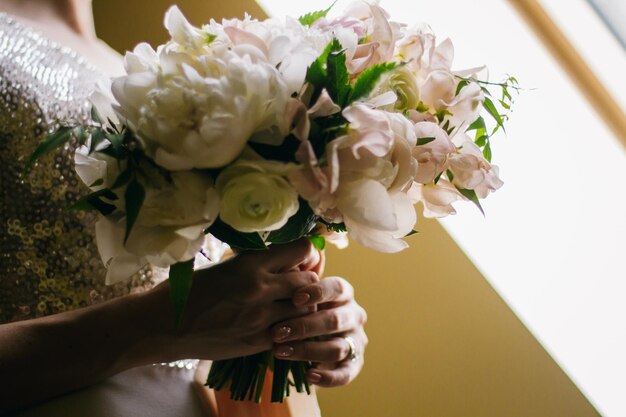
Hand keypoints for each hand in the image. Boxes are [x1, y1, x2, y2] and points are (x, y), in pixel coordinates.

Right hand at [146, 238, 321, 360]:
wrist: (163, 326)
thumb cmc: (187, 290)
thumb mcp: (224, 266)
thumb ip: (255, 264)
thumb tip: (283, 260)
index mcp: (249, 264)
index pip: (301, 250)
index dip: (306, 253)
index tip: (301, 257)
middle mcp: (259, 288)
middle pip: (309, 281)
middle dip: (308, 281)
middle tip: (299, 283)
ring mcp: (260, 318)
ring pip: (305, 309)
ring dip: (303, 305)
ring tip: (291, 304)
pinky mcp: (257, 342)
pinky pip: (290, 332)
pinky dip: (291, 327)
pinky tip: (280, 323)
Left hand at [270, 276, 367, 386]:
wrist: (304, 336)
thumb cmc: (298, 307)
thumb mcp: (298, 292)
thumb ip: (296, 278)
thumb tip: (289, 260)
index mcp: (343, 293)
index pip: (337, 288)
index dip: (318, 293)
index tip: (294, 298)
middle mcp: (354, 315)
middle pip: (335, 320)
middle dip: (304, 326)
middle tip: (277, 331)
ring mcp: (356, 340)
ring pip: (337, 347)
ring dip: (307, 350)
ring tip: (280, 352)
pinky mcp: (354, 364)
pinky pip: (345, 373)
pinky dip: (329, 376)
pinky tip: (309, 376)